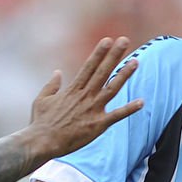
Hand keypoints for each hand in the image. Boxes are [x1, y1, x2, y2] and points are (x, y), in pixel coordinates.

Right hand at [29, 37, 142, 156]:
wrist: (42, 141)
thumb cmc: (40, 122)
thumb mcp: (42, 99)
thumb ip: (52, 85)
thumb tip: (57, 73)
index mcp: (73, 89)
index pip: (89, 67)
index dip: (99, 53)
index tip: (108, 40)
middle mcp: (85, 96)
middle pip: (103, 72)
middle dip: (114, 55)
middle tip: (124, 41)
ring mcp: (92, 109)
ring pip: (112, 88)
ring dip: (124, 74)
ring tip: (135, 61)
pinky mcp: (97, 125)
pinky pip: (117, 115)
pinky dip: (129, 109)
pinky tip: (142, 102)